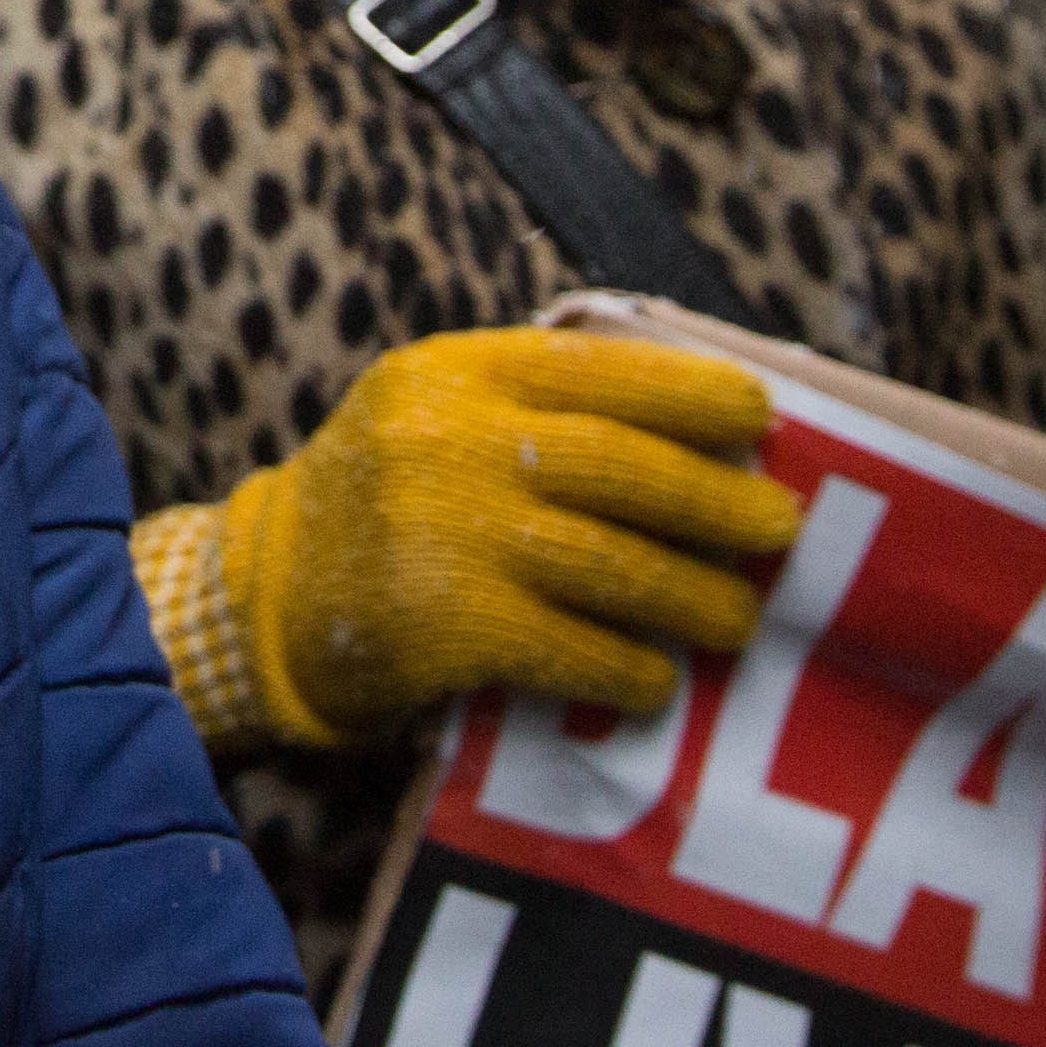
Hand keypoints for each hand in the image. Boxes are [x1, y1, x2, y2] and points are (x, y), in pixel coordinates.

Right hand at [210, 329, 803, 742]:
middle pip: (617, 464)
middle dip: (714, 500)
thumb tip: (697, 421)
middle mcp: (448, 439)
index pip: (594, 365)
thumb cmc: (385, 499)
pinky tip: (658, 681)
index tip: (759, 413)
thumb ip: (532, 403)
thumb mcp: (433, 411)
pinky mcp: (444, 623)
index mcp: (455, 371)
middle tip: (779, 530)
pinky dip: (628, 667)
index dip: (688, 389)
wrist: (267, 596)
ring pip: (607, 561)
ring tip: (739, 619)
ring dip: (692, 596)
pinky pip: (569, 646)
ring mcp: (445, 531)